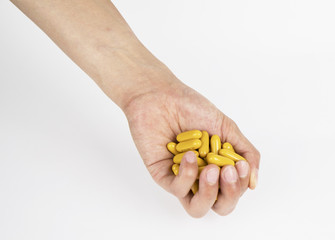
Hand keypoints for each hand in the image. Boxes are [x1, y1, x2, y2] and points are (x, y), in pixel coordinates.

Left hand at [123, 74, 259, 217]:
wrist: (161, 95)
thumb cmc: (192, 108)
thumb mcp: (226, 127)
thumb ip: (245, 152)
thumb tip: (254, 181)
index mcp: (217, 167)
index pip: (234, 190)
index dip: (240, 184)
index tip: (239, 164)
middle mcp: (200, 177)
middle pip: (219, 205)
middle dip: (229, 194)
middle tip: (227, 171)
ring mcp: (181, 178)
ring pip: (197, 207)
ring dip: (210, 193)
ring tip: (212, 170)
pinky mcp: (163, 175)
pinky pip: (178, 189)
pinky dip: (188, 175)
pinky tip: (191, 155)